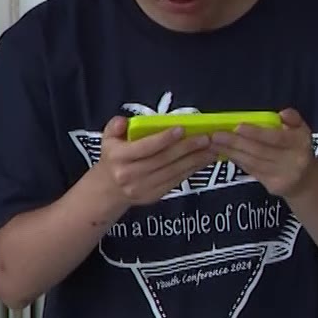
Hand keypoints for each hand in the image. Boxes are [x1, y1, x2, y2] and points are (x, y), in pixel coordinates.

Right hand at [93, 116, 216, 207]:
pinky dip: (190, 170)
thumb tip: (123, 122)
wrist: (108, 190)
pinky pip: (175, 181)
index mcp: (118, 157)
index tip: (181, 129)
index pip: (145, 147)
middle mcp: (129, 174)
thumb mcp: (107, 139)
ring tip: (210, 149)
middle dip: (187, 148)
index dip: (164, 138)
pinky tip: (202, 161)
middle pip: (163, 160)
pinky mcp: (153, 196)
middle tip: (205, 138)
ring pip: (172, 172)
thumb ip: (114, 126)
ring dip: (194, 160)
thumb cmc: (113, 159)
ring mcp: (142, 188)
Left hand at [209, 108, 317, 197]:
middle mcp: (293, 161)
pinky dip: (236, 160)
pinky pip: (251, 170)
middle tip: (216, 135)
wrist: (305, 181)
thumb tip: (283, 114)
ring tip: (214, 144)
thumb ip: (293, 118)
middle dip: (236, 143)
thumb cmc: (299, 149)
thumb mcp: (302, 130)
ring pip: (252, 162)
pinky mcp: (272, 186)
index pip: (276, 138)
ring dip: (231, 153)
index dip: (256, 133)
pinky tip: (224, 153)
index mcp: (300, 143)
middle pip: (260, 152)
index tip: (238, 127)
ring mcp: (282, 176)